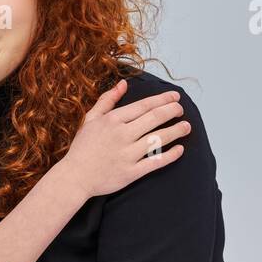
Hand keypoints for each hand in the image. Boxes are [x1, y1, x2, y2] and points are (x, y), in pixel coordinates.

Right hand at [61, 80, 189, 197]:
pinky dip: (170, 155)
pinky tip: (180, 150)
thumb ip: (107, 100)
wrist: (74, 177)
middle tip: (181, 110)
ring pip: (158, 139)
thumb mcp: (90, 119)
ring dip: (176, 131)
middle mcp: (121, 135)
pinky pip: (155, 162)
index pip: (144, 105)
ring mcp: (127, 154)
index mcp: (112, 120)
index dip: (163, 99)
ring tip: (186, 127)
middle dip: (172, 111)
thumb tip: (123, 84)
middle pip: (154, 118)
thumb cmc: (82, 148)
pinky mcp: (130, 173)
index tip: (175, 97)